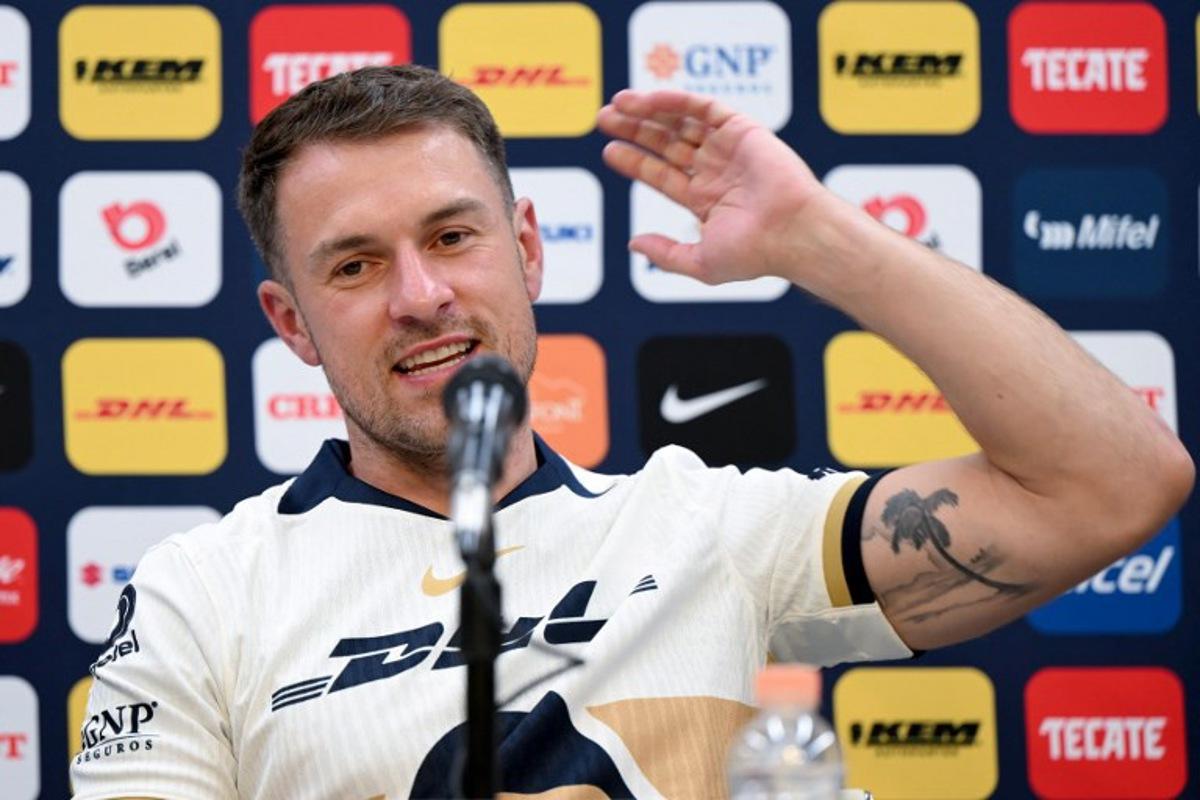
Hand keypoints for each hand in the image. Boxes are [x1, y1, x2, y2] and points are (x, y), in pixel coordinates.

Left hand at [597, 89, 825, 284]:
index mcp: (707, 200)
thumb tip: (633, 244)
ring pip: (681, 122)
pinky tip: (646, 101)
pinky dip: (674, 101)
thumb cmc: (754, 254)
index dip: (635, 162)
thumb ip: (665, 254)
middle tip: (603, 121)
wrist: (791, 233)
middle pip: (667, 144)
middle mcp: (716, 171)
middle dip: (635, 131)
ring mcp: (728, 149)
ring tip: (616, 105)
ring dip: (648, 111)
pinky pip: (702, 107)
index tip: (609, 151)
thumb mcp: (700, 261)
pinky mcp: (741, 129)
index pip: (662, 175)